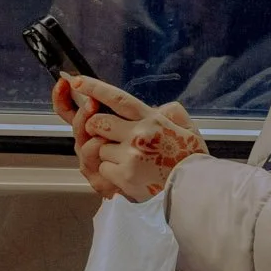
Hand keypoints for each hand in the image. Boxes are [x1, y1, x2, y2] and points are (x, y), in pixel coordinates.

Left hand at [64, 77, 206, 201]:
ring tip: (130, 162)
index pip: (118, 99)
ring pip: (100, 148)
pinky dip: (112, 172)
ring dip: (109, 155)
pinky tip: (130, 175)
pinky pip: (104, 168)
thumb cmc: (190, 159)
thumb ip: (172, 112)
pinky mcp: (124, 174)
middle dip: (97, 128)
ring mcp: (130, 155)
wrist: (194, 188)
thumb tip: (157, 109)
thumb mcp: (188, 128)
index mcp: (152, 119)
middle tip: (110, 137)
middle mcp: (138, 134)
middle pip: (98, 123)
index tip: (76, 81)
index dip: (94, 88)